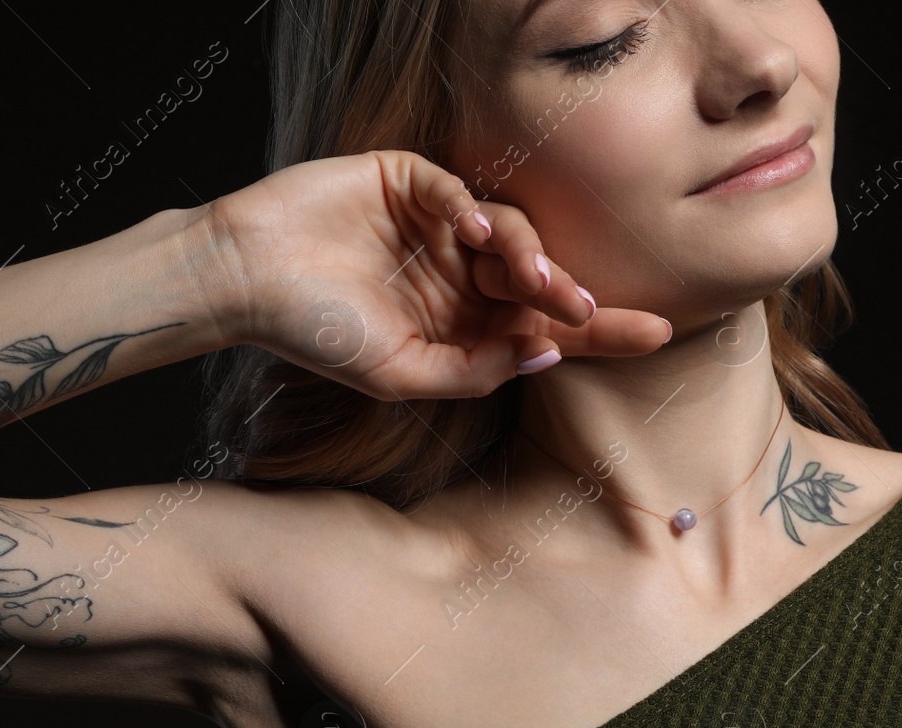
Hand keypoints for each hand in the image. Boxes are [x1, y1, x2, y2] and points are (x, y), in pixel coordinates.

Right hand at [200, 149, 671, 398]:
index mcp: (455, 323)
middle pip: (537, 280)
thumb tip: (548, 356)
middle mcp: (453, 274)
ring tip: (535, 278)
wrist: (243, 277)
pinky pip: (460, 189)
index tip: (657, 332)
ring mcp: (433, 226)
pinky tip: (468, 232)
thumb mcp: (397, 372)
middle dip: (569, 295)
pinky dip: (473, 209)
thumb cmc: (310, 332)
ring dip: (529, 255)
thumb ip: (472, 370)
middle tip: (591, 307)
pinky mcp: (408, 181)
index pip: (539, 327)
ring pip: (509, 232)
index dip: (599, 329)